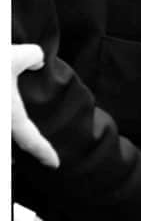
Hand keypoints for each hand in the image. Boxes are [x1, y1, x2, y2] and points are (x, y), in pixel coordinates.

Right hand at [11, 44, 59, 167]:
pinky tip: (2, 110)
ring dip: (2, 145)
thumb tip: (38, 61)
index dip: (44, 152)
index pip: (31, 140)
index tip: (55, 163)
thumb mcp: (18, 55)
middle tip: (17, 164)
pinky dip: (1, 128)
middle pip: (5, 150)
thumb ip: (34, 56)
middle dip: (9, 161)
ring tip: (6, 156)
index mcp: (9, 116)